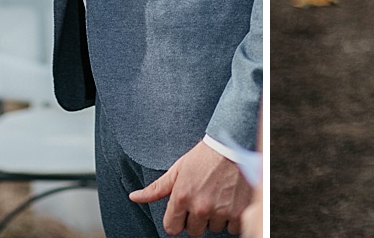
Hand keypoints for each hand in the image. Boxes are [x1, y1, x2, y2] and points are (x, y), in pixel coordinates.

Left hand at [129, 139, 251, 235]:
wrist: (235, 145)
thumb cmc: (206, 155)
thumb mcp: (178, 169)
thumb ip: (156, 188)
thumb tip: (134, 197)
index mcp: (182, 197)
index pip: (172, 229)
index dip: (178, 220)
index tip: (185, 212)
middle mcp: (201, 207)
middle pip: (194, 230)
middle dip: (198, 219)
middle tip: (205, 201)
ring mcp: (221, 210)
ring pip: (214, 228)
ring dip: (217, 218)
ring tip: (220, 197)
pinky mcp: (239, 212)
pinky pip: (233, 228)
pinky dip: (233, 218)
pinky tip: (232, 201)